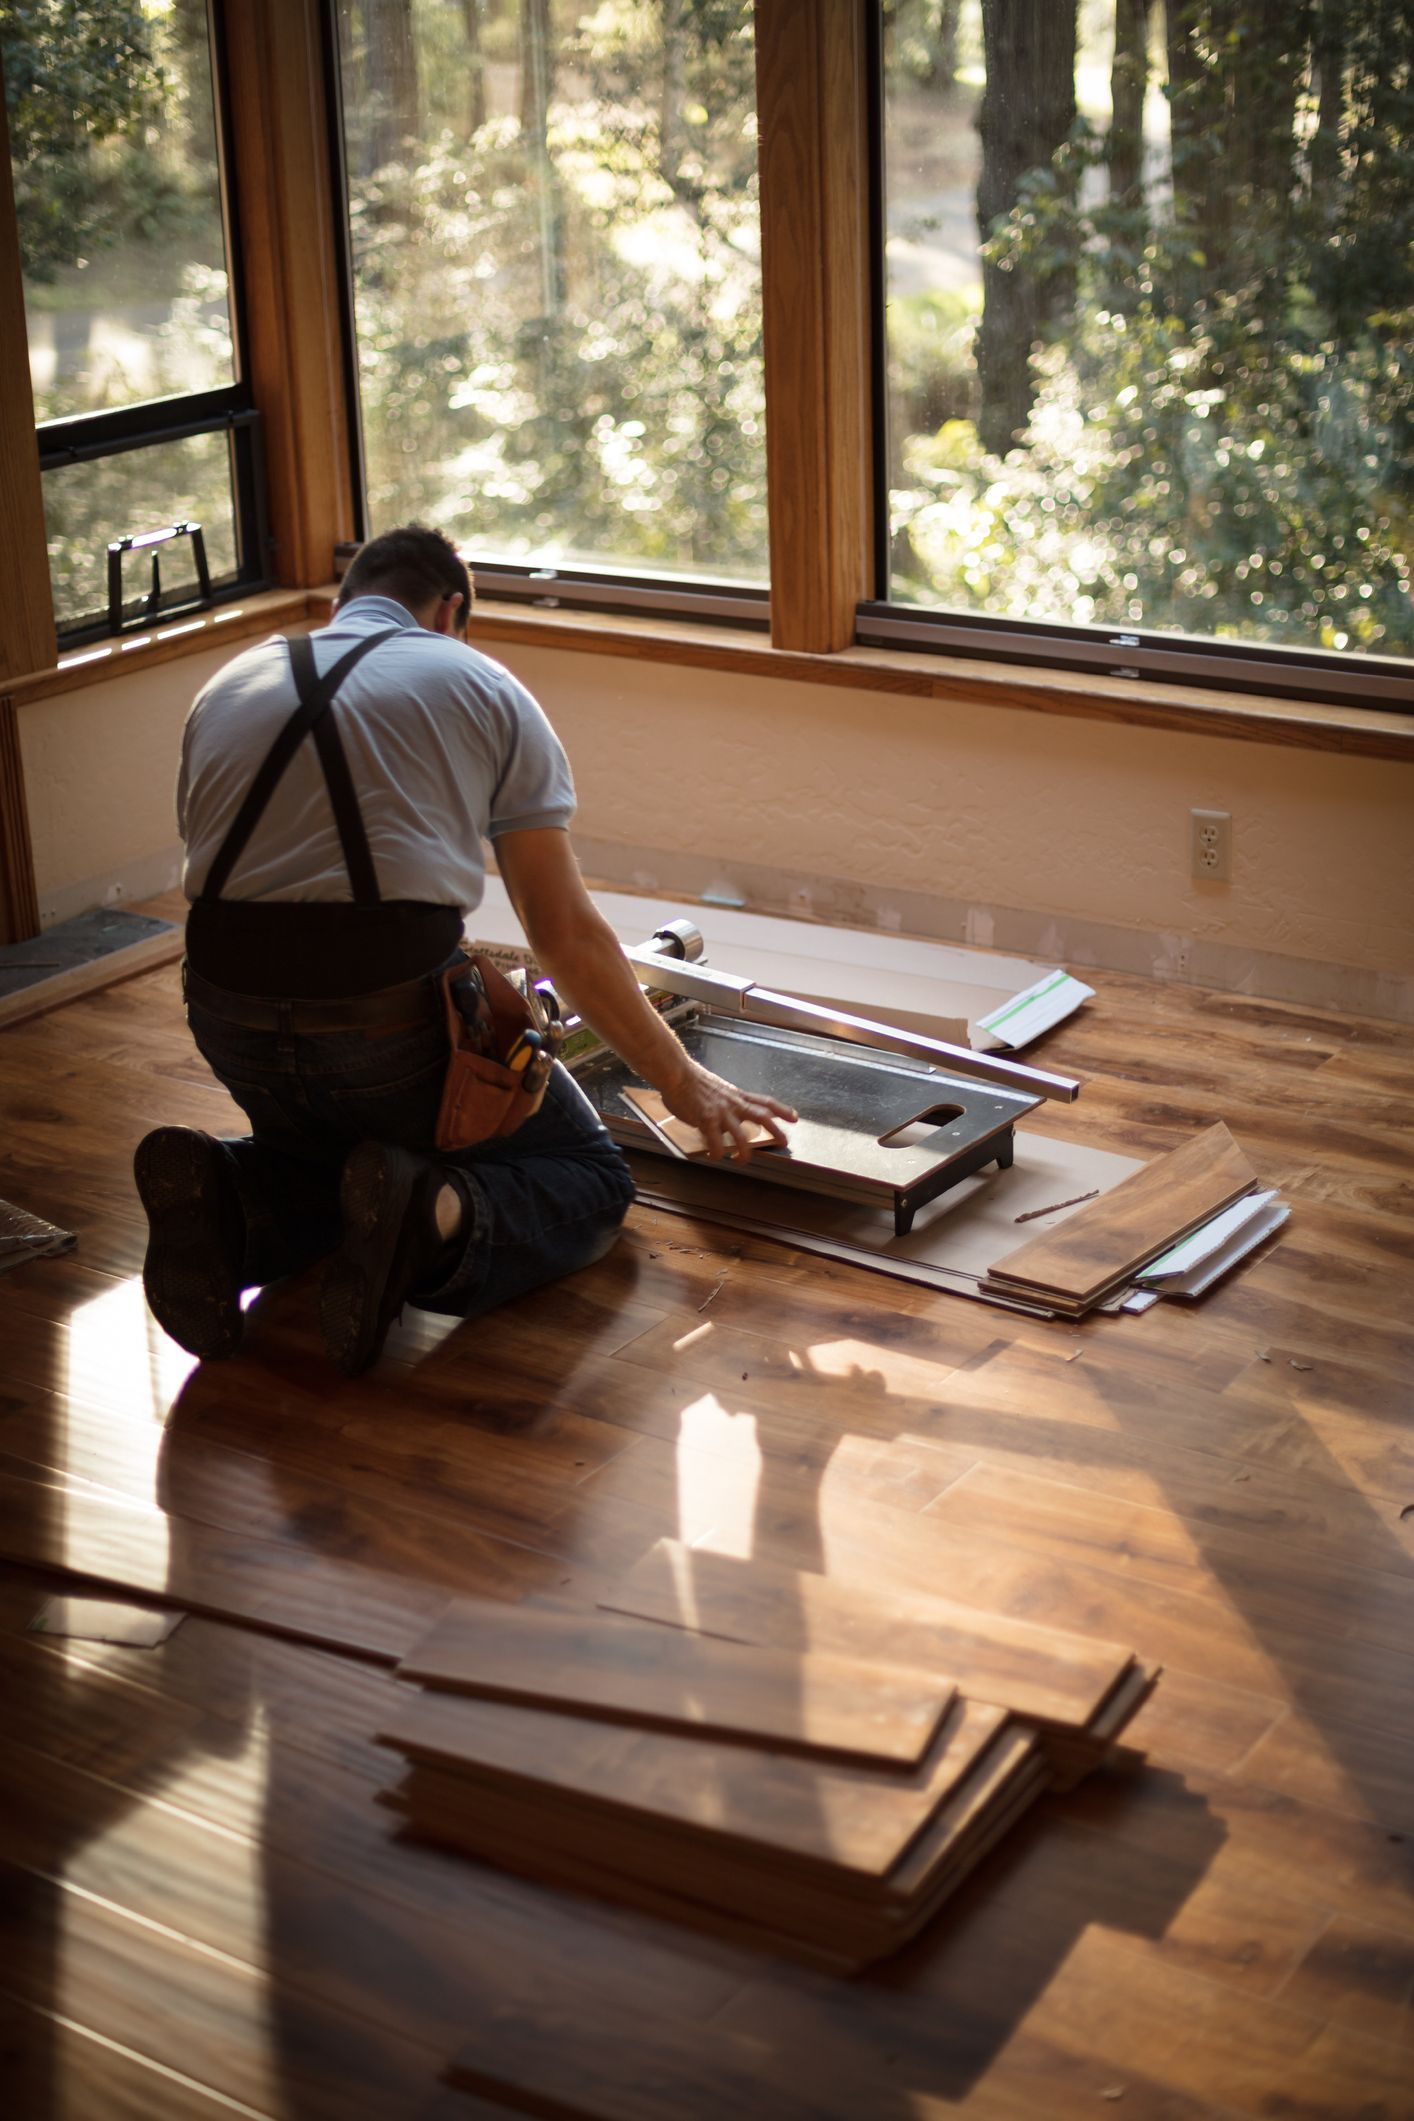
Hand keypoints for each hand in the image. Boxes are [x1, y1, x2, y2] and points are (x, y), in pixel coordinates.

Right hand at [659, 1061, 796, 1163]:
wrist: (677, 1073)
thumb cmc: (691, 1080)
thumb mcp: (716, 1090)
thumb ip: (724, 1104)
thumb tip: (723, 1120)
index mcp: (736, 1095)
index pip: (765, 1101)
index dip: (782, 1110)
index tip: (794, 1117)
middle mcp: (734, 1103)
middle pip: (762, 1117)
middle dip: (776, 1130)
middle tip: (785, 1142)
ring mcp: (722, 1112)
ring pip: (741, 1136)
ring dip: (744, 1152)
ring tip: (741, 1161)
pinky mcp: (707, 1120)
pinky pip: (717, 1143)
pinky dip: (718, 1153)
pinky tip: (715, 1157)